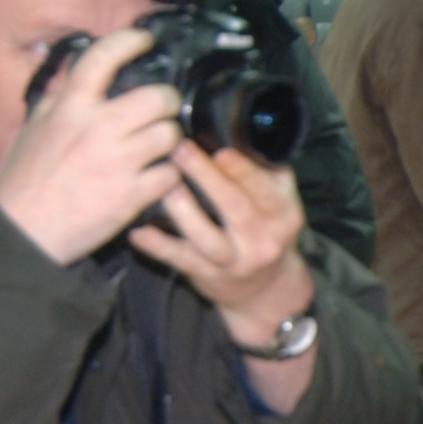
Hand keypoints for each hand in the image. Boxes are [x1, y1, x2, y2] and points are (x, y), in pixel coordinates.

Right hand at [0, 28, 180, 266]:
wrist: (22, 235)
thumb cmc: (23, 183)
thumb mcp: (33, 129)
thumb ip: (58, 99)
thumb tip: (75, 71)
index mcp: (69, 108)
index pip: (103, 57)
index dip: (130, 40)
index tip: (144, 40)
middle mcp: (96, 129)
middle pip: (158, 97)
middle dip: (167, 103)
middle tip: (162, 111)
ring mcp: (116, 162)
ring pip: (170, 135)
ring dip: (170, 142)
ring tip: (158, 148)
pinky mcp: (131, 196)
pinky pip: (170, 175)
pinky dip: (168, 177)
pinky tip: (155, 180)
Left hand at [135, 138, 307, 334]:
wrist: (265, 291)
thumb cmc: (267, 232)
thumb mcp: (280, 204)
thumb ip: (267, 173)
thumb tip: (242, 132)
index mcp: (283, 214)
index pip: (264, 189)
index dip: (242, 169)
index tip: (219, 148)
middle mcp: (263, 240)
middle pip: (236, 208)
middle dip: (208, 177)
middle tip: (181, 149)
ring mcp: (234, 262)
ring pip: (207, 237)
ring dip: (184, 211)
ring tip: (163, 185)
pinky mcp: (208, 277)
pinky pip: (181, 260)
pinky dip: (158, 247)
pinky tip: (138, 232)